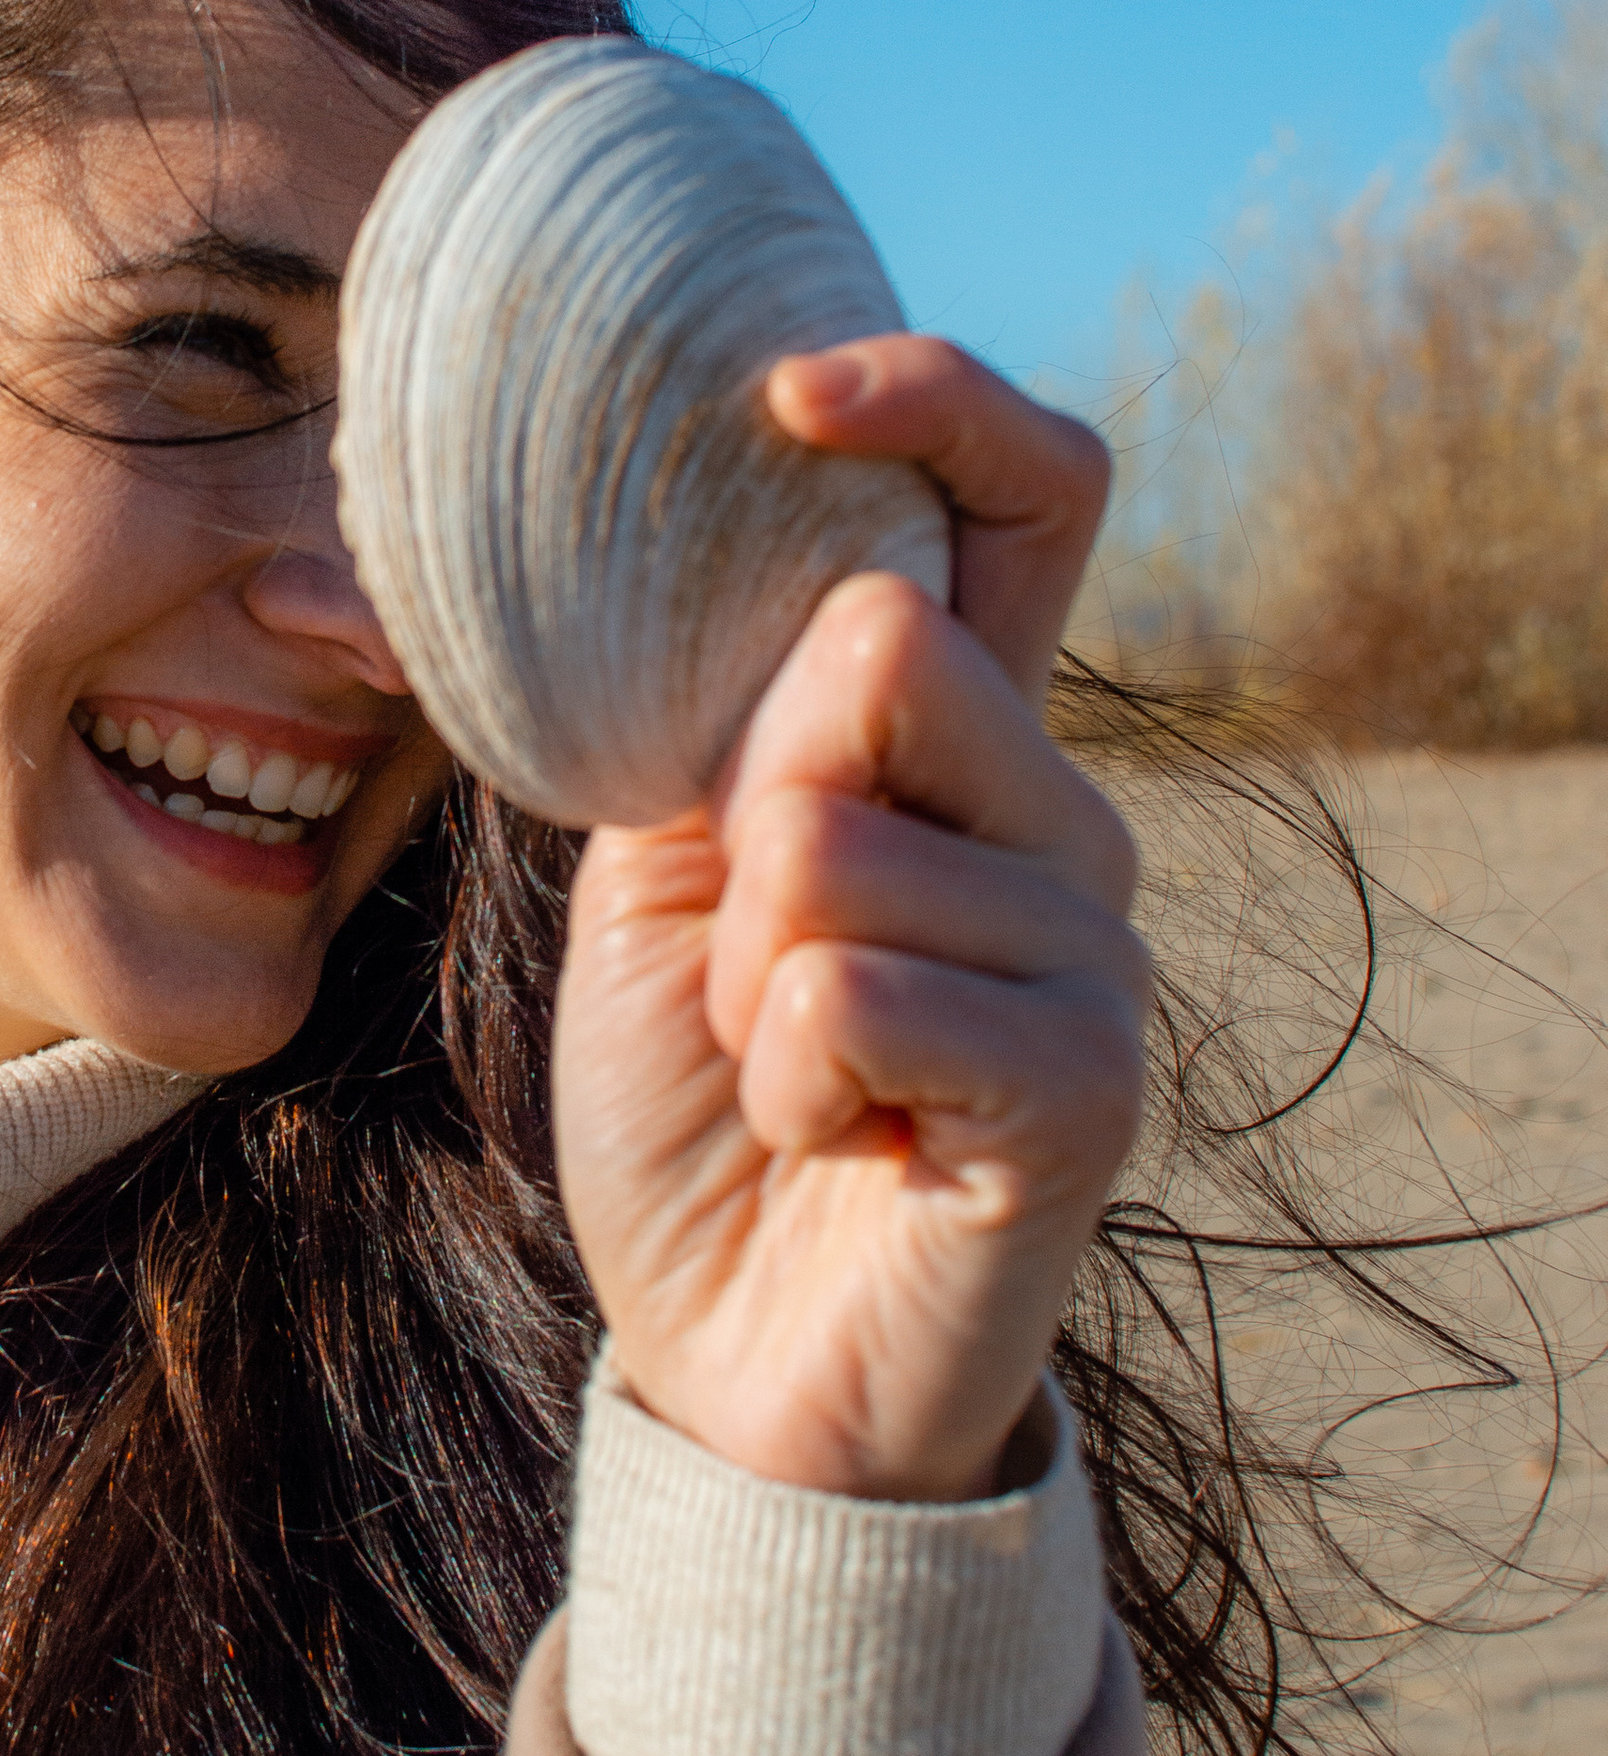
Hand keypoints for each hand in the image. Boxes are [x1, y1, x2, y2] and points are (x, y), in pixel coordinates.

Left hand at [550, 355, 1144, 1504]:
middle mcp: (1060, 815)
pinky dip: (788, 1076)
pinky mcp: (1088, 1085)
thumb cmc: (699, 1105)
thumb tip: (749, 531)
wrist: (733, 1360)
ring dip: (746, 981)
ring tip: (794, 1072)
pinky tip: (843, 1141)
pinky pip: (856, 991)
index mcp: (964, 739)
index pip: (1027, 494)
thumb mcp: (661, 871)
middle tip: (755, 961)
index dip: (930, 401)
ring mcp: (1093, 947)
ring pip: (835, 838)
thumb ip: (716, 715)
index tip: (784, 395)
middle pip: (878, 645)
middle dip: (744, 810)